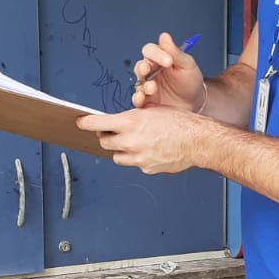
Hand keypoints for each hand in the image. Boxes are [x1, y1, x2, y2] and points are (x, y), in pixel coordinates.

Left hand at [76, 107, 205, 174]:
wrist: (198, 141)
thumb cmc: (181, 122)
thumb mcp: (154, 110)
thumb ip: (134, 117)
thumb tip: (120, 121)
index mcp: (131, 122)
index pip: (96, 123)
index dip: (85, 123)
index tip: (80, 123)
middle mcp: (130, 141)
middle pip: (104, 142)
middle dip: (105, 137)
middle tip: (111, 132)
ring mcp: (138, 157)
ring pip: (117, 156)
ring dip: (119, 150)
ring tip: (131, 143)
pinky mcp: (146, 168)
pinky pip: (135, 164)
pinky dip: (137, 159)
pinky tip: (149, 151)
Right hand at [132, 32, 205, 111]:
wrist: (195, 102)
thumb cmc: (190, 81)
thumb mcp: (186, 64)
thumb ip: (174, 52)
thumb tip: (164, 36)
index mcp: (160, 59)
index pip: (150, 51)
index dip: (156, 54)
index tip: (168, 61)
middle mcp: (151, 72)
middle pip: (140, 66)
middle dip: (143, 67)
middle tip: (148, 69)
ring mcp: (148, 86)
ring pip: (138, 83)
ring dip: (144, 85)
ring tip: (153, 88)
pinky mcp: (147, 100)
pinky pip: (137, 99)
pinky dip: (137, 98)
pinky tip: (142, 97)